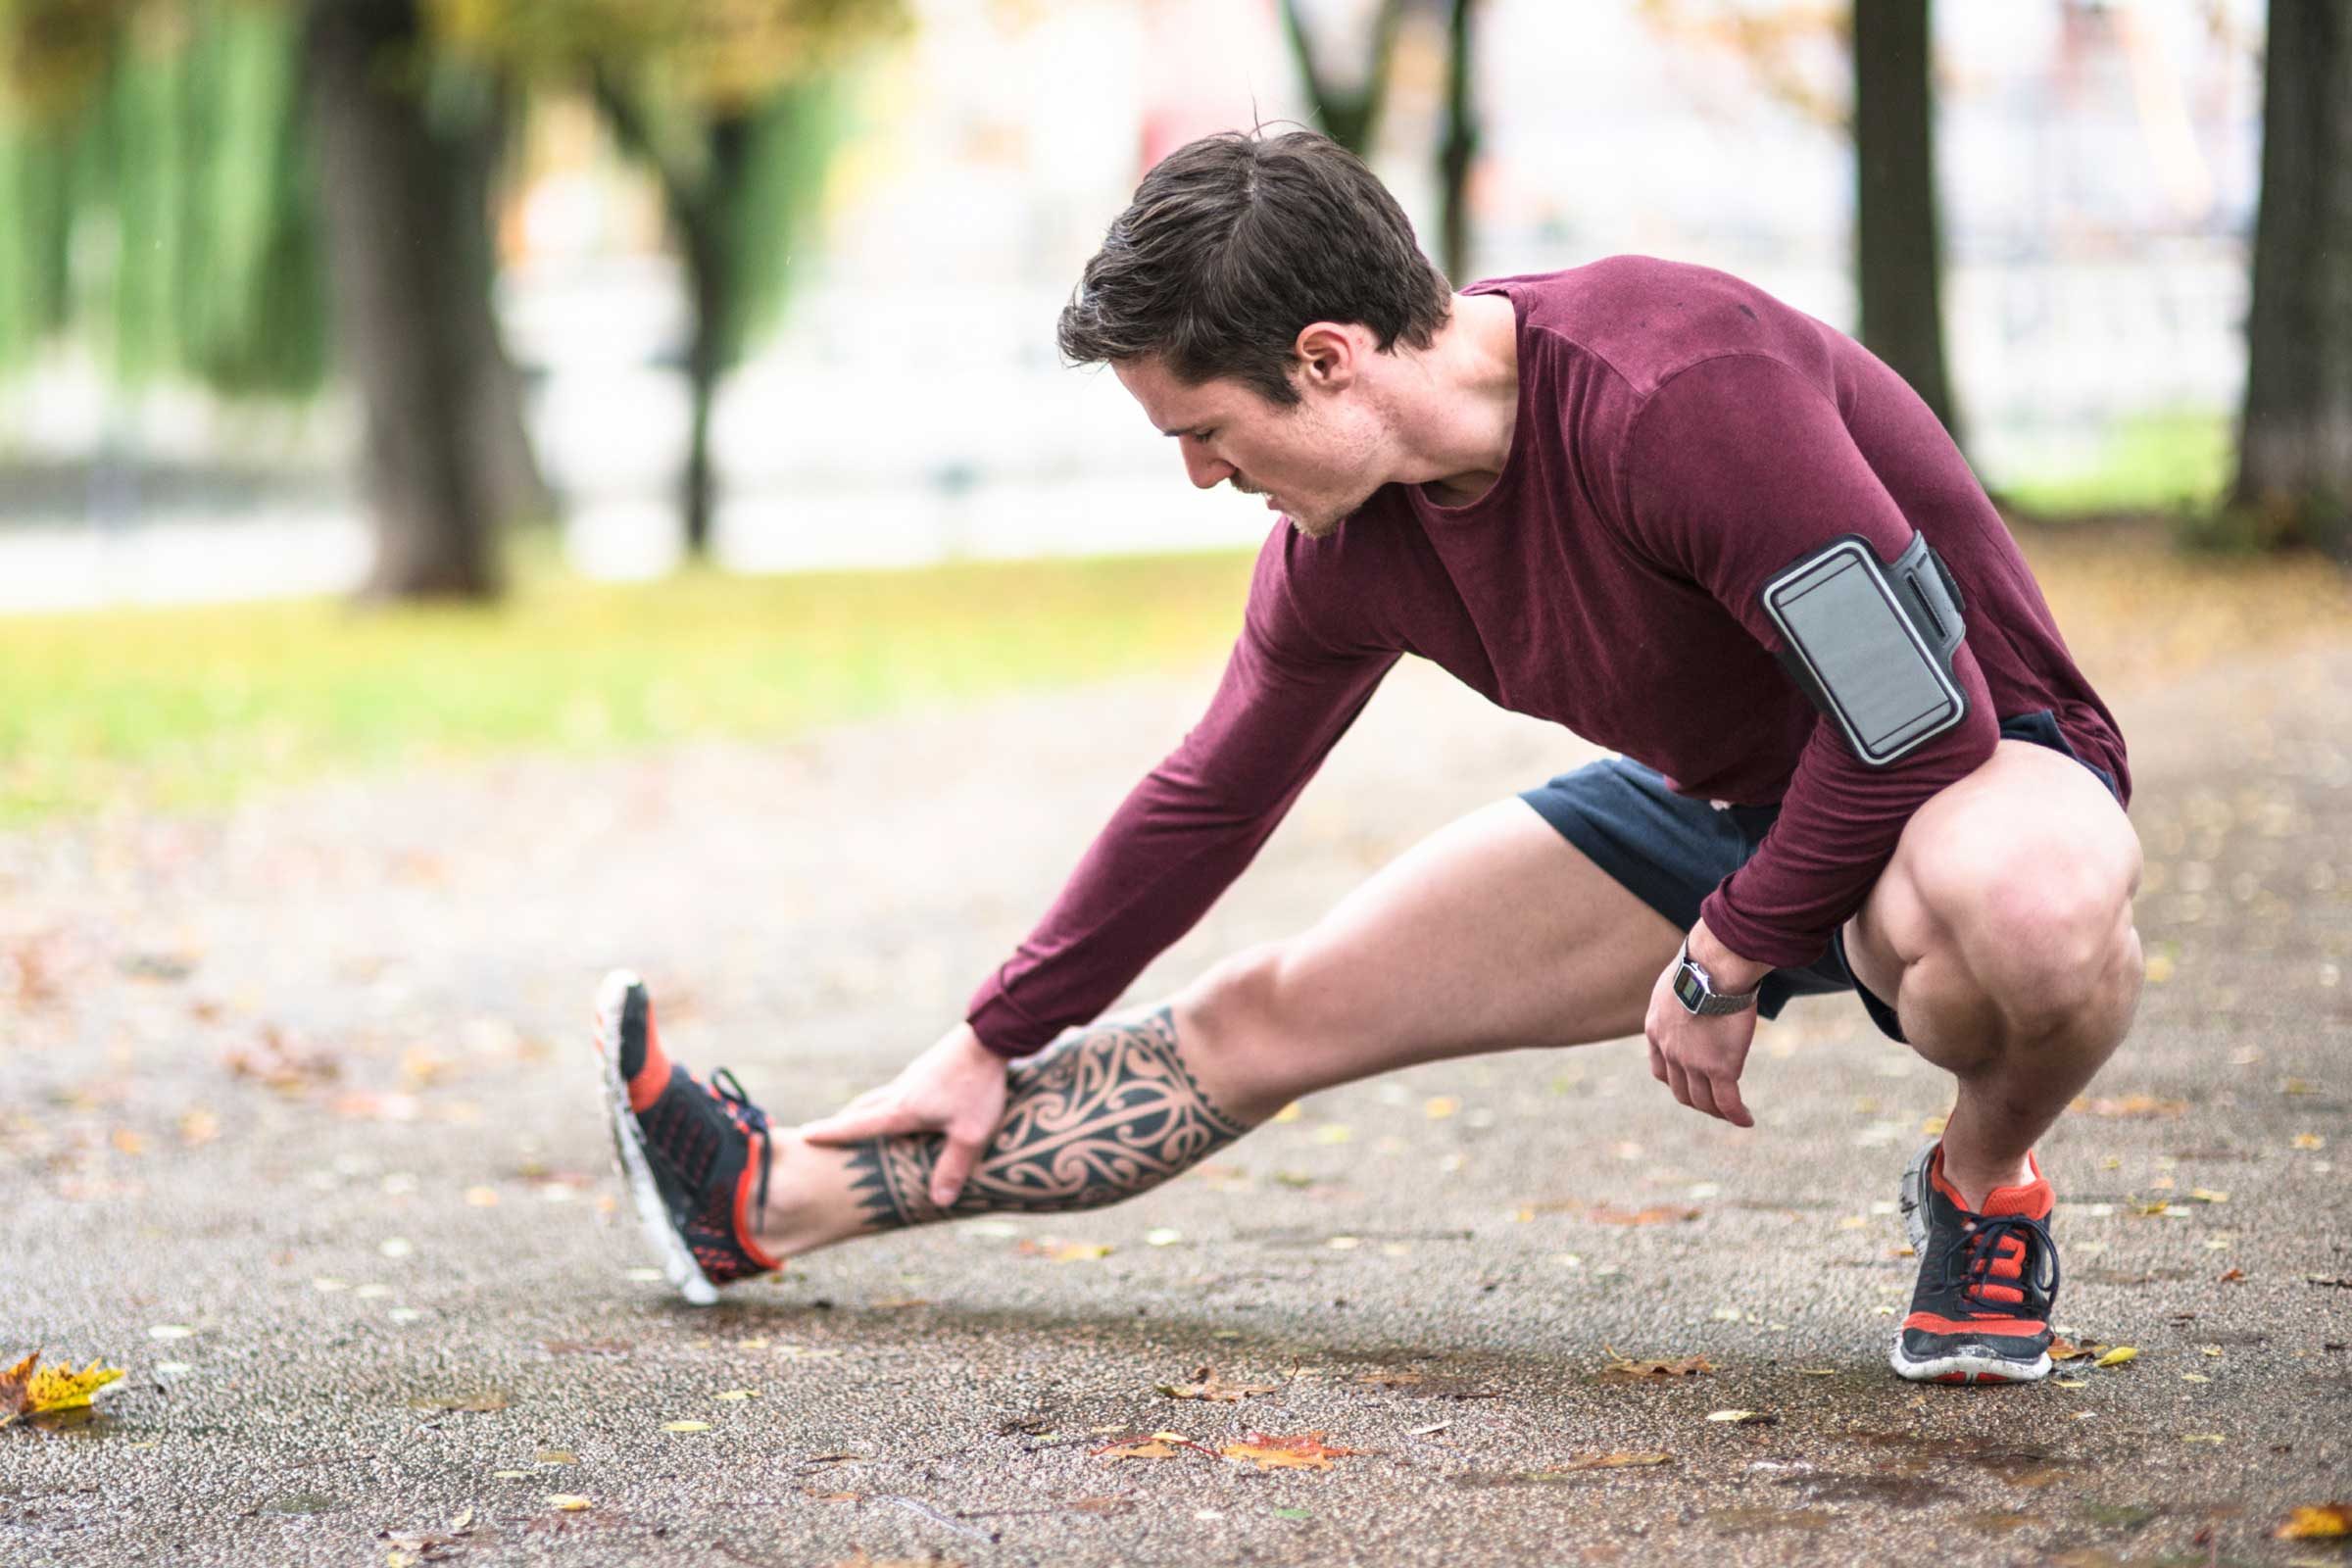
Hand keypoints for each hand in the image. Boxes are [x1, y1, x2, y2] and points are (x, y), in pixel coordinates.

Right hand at [796, 1022, 1011, 1208]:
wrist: (989, 1036)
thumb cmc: (978, 1087)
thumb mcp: (970, 1134)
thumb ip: (953, 1167)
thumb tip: (939, 1201)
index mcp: (902, 1109)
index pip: (857, 1126)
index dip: (831, 1133)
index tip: (804, 1135)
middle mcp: (900, 1091)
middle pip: (862, 1109)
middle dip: (841, 1123)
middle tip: (822, 1133)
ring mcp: (913, 1076)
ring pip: (879, 1097)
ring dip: (864, 1111)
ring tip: (857, 1121)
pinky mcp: (927, 1068)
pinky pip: (898, 1089)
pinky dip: (887, 1101)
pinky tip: (901, 1104)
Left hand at [1645, 923, 1763, 1127]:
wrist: (1713, 966)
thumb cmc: (1703, 962)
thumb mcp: (1679, 977)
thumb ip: (1684, 991)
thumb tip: (1700, 980)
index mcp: (1656, 1030)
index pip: (1660, 1069)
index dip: (1675, 1080)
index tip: (1689, 1082)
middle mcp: (1669, 1051)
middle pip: (1680, 1090)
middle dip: (1697, 1101)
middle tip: (1714, 1105)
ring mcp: (1693, 1062)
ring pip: (1703, 1101)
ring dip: (1717, 1111)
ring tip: (1732, 1114)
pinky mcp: (1719, 1067)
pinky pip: (1728, 1101)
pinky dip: (1736, 1115)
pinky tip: (1747, 1120)